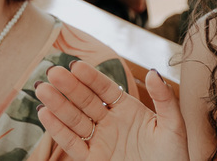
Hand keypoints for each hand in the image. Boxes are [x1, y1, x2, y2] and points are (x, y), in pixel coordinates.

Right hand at [37, 61, 187, 160]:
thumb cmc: (173, 155)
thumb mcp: (173, 124)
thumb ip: (164, 98)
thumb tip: (152, 71)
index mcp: (128, 109)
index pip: (106, 89)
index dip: (91, 77)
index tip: (76, 64)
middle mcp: (111, 122)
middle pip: (86, 101)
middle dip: (69, 87)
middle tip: (52, 72)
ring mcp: (100, 140)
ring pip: (75, 120)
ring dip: (58, 105)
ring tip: (42, 89)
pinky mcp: (93, 159)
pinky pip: (72, 143)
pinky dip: (58, 130)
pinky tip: (45, 114)